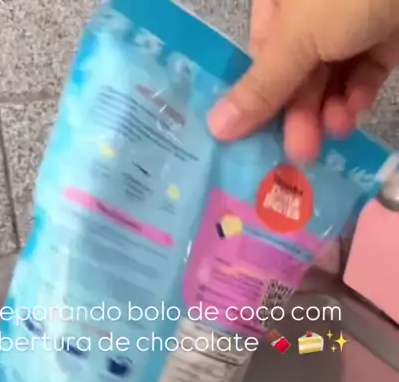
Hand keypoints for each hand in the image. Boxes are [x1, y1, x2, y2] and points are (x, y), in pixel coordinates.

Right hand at [208, 0, 398, 160]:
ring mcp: (351, 16)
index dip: (259, 97)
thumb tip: (215, 127)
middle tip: (299, 152)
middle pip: (296, 68)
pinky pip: (364, 69)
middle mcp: (311, 5)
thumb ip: (262, 86)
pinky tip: (352, 114)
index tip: (256, 139)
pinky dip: (357, 95)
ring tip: (330, 136)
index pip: (260, 52)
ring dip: (327, 110)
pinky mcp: (386, 30)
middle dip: (298, 111)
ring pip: (330, 74)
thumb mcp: (298, 38)